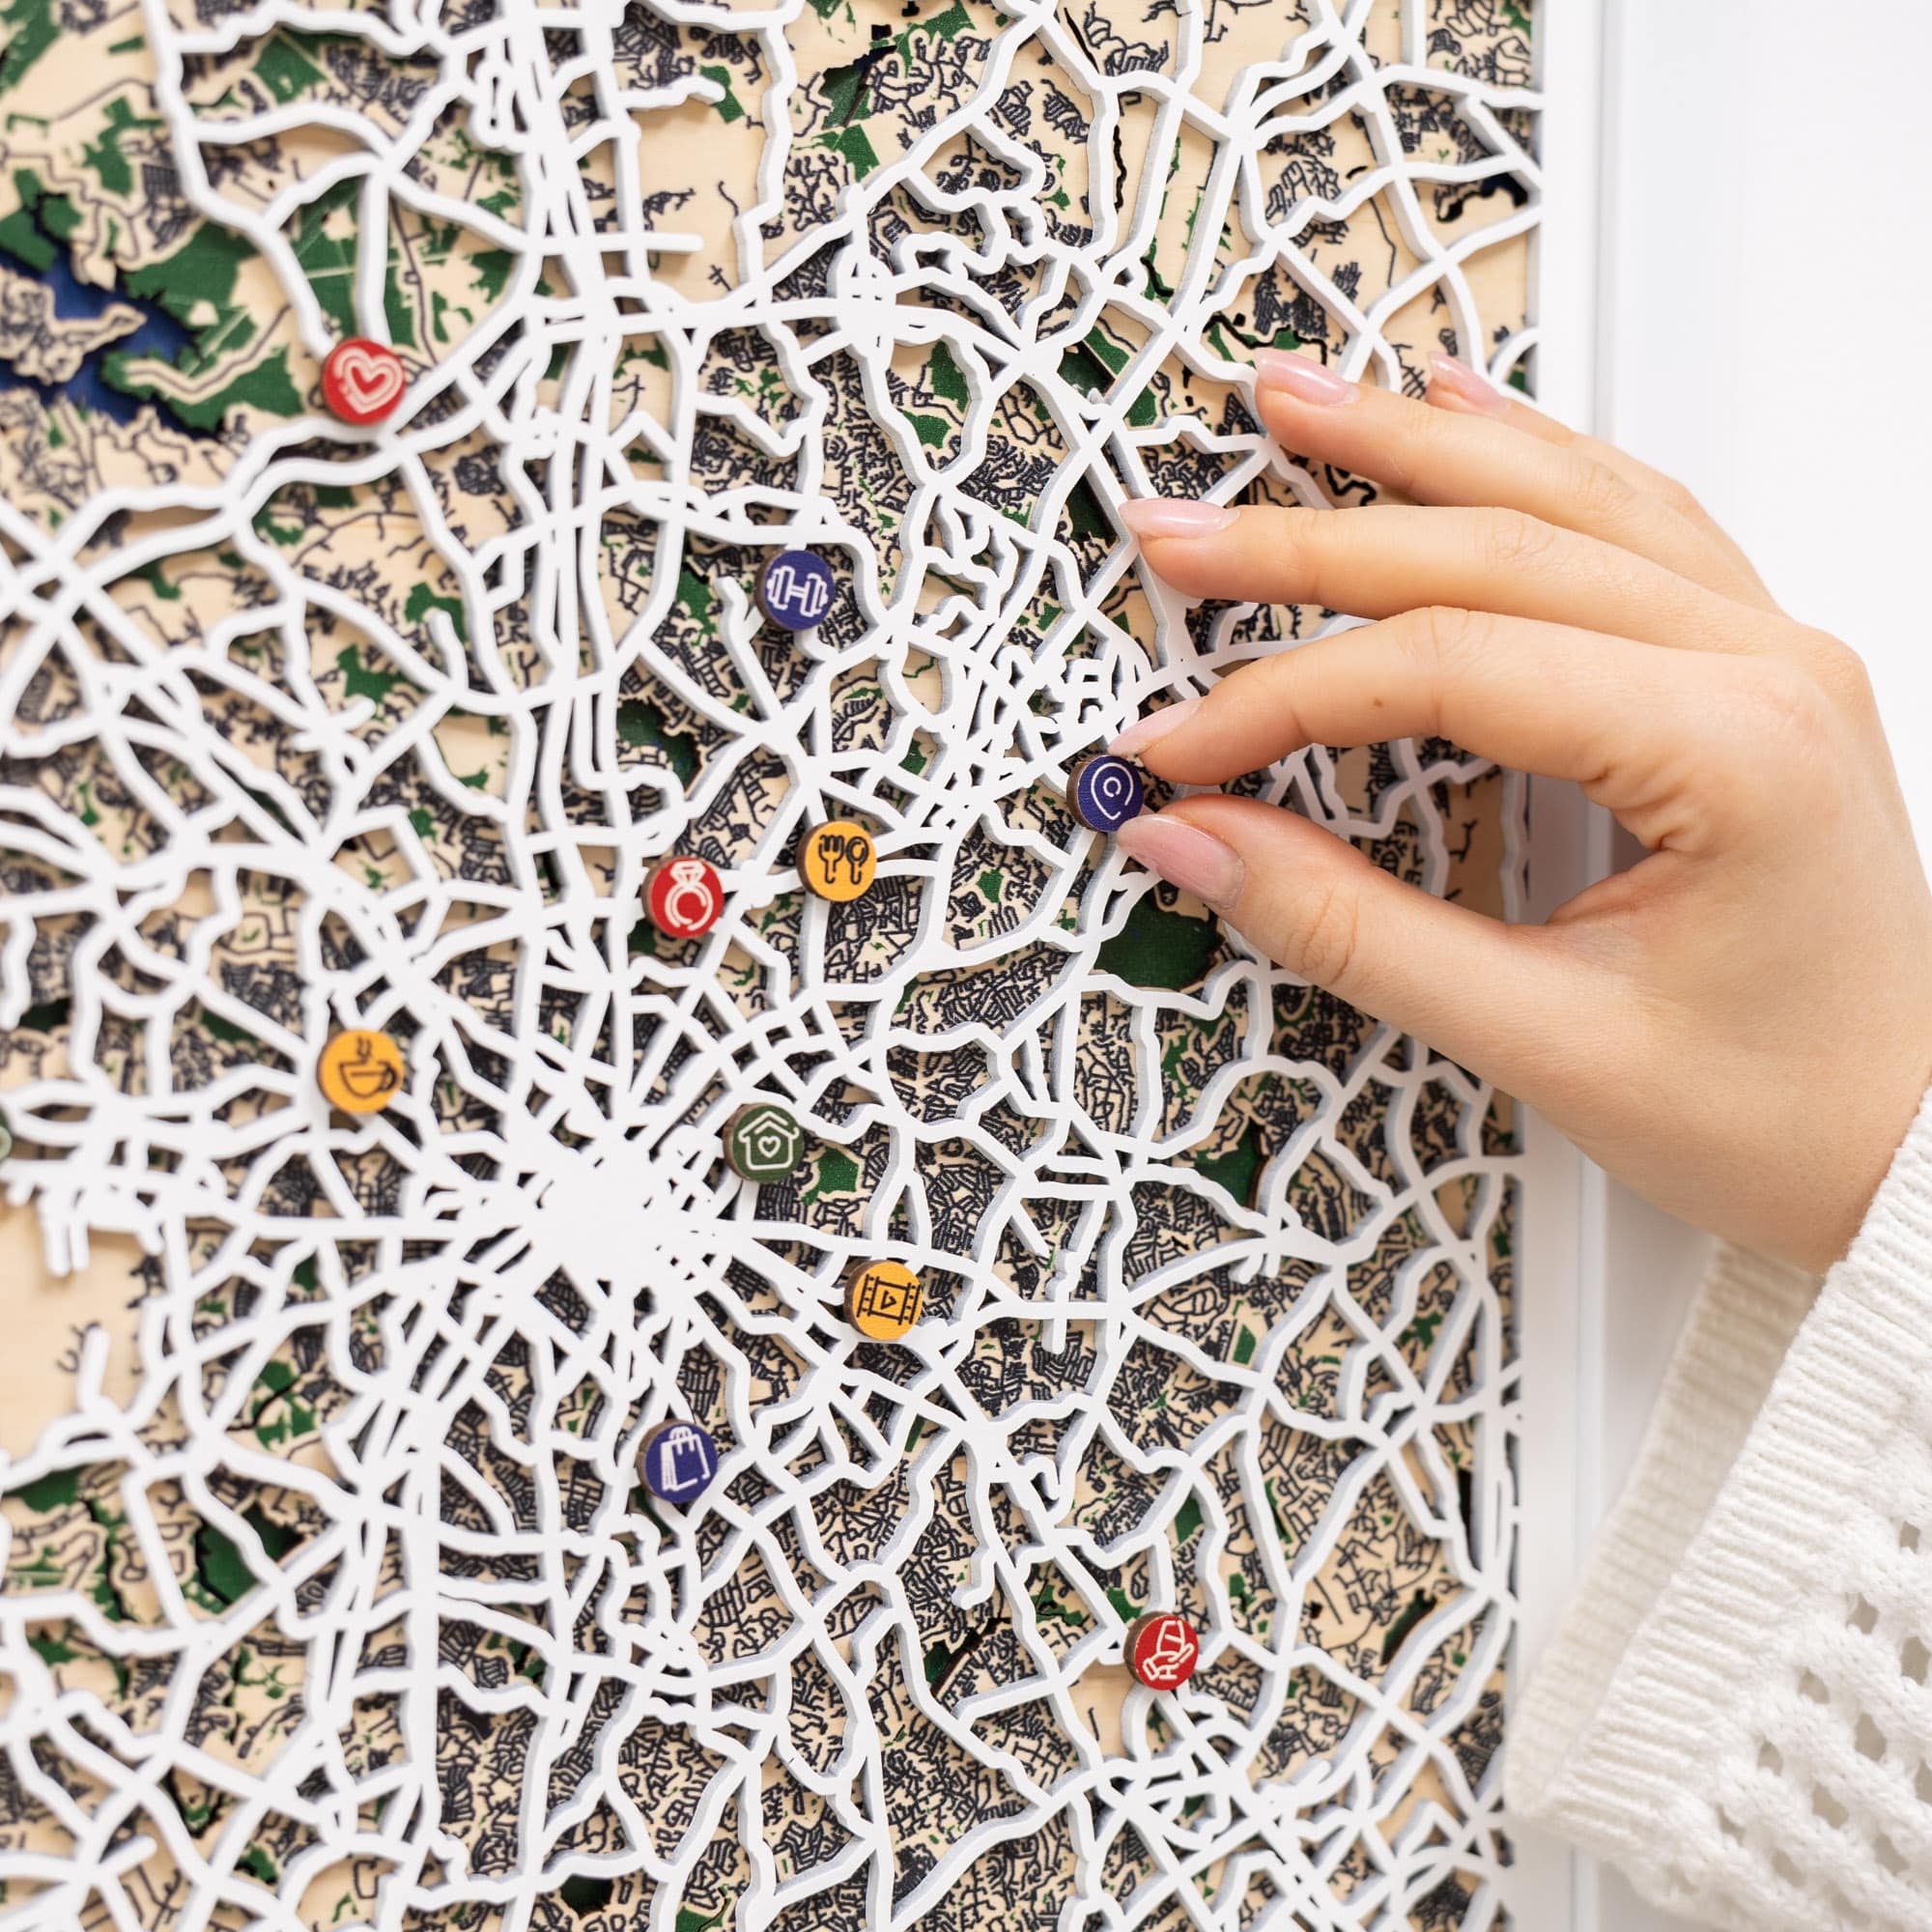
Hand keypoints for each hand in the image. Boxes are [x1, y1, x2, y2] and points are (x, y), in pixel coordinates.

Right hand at [1111, 350, 1931, 1272]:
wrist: (1922, 1150)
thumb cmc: (1787, 1112)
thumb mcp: (1549, 1042)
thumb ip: (1353, 932)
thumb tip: (1199, 843)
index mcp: (1730, 748)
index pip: (1449, 668)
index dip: (1283, 697)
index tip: (1179, 747)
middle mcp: (1761, 666)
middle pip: (1493, 547)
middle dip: (1312, 535)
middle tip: (1180, 532)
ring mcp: (1766, 652)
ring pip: (1565, 496)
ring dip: (1414, 446)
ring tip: (1293, 403)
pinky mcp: (1751, 670)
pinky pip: (1631, 519)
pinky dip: (1531, 455)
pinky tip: (1461, 408)